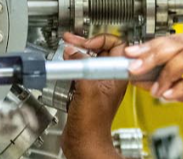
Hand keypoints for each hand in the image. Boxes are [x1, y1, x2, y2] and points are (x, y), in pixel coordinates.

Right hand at [60, 32, 126, 158]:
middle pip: (101, 51)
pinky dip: (72, 66)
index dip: (101, 40)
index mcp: (118, 76)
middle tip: (70, 39)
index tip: (86, 43)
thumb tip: (73, 51)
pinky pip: (80, 72)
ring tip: (65, 49)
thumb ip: (82, 67)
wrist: (82, 143)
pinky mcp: (86, 91)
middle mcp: (109, 78)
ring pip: (89, 60)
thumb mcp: (87, 90)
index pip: (117, 46)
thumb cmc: (91, 124)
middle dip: (85, 43)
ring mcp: (97, 84)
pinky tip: (64, 65)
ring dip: (76, 53)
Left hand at [125, 31, 182, 144]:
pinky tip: (174, 94)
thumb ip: (171, 83)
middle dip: (153, 55)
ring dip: (169, 72)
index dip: (151, 46)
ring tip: (158, 88)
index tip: (131, 55)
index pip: (176, 38)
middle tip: (136, 67)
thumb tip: (142, 77)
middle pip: (180, 42)